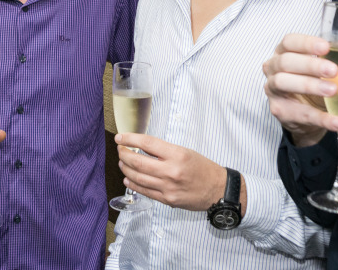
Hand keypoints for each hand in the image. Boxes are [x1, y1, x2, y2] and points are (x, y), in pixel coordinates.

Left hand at [116, 134, 230, 211]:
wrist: (218, 189)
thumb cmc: (203, 169)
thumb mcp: (186, 152)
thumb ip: (165, 151)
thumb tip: (143, 148)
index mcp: (178, 155)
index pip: (148, 144)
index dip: (130, 139)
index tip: (121, 137)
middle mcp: (171, 171)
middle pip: (138, 161)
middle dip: (124, 154)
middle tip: (120, 150)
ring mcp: (168, 187)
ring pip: (138, 177)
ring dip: (125, 169)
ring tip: (122, 162)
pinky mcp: (167, 200)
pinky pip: (145, 191)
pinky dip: (133, 184)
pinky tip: (128, 178)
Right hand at [263, 33, 337, 146]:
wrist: (307, 117)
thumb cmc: (317, 84)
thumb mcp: (334, 74)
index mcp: (286, 52)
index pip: (290, 41)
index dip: (305, 42)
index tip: (326, 46)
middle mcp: (275, 67)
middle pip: (286, 62)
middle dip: (311, 65)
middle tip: (334, 71)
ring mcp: (273, 89)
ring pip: (285, 83)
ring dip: (311, 86)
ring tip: (333, 91)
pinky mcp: (279, 110)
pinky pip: (299, 113)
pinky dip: (321, 118)